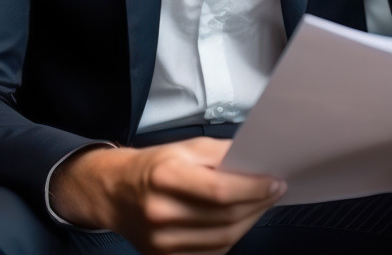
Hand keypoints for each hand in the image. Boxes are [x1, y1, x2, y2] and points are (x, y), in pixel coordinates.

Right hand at [50, 137, 285, 253]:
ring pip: (224, 239)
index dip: (254, 188)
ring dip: (250, 221)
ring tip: (261, 204)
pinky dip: (232, 237)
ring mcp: (161, 241)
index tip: (275, 181)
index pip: (220, 190)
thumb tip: (257, 164)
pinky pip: (212, 253)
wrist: (116, 193)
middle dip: (258, 204)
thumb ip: (221, 154)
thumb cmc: (155, 166)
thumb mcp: (185, 148)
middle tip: (275, 191)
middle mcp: (160, 212)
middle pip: (225, 216)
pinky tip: (240, 220)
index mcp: (164, 177)